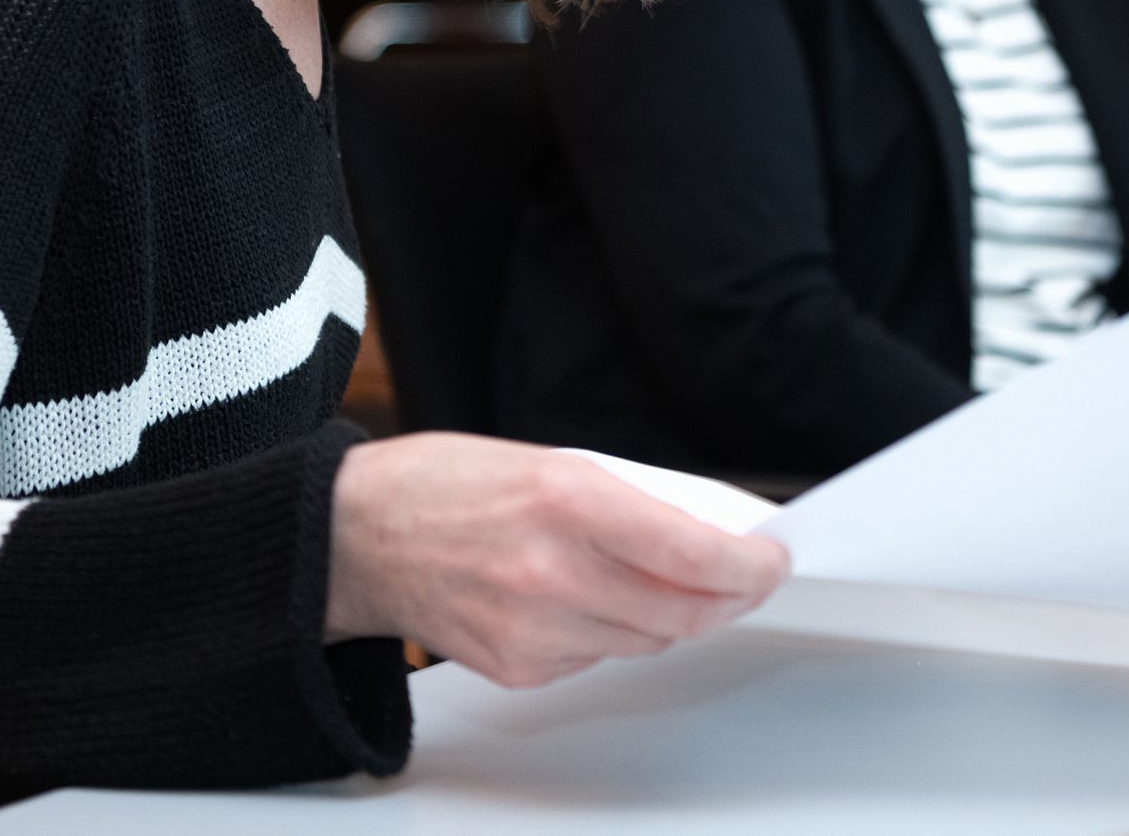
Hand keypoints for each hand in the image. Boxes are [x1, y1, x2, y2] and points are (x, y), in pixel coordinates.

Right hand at [327, 433, 789, 688]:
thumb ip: (629, 500)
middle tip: (745, 578)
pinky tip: (589, 599)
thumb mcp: (551, 459)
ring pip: (647, 641)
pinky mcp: (516, 668)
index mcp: (569, 499)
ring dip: (673, 616)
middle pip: (682, 613)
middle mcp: (554, 572)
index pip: (692, 554)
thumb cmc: (446, 484)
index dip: (749, 566)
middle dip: (727, 597)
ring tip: (669, 581)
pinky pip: (597, 658)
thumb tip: (705, 531)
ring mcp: (534, 629)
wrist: (356, 534)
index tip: (772, 560)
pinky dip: (612, 633)